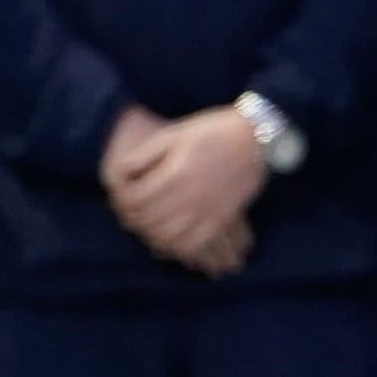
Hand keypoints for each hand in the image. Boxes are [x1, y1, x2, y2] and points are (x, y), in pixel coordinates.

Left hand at [109, 108, 265, 273]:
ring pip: (166, 238)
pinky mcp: (222, 219)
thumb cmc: (214, 130)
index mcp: (174, 174)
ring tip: (147, 224)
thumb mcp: (175, 133)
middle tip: (129, 212)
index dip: (120, 200)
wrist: (258, 137)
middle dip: (131, 218)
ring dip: (150, 234)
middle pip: (146, 221)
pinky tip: (171, 237)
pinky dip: (176, 247)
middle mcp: (189, 197)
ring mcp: (207, 211)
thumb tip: (121, 173)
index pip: (133, 200)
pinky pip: (193, 245)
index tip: (119, 196)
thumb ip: (144, 154)